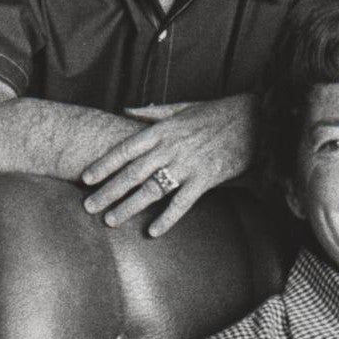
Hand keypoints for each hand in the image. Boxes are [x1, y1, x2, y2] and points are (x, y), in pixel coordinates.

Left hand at [80, 94, 258, 234]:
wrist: (253, 119)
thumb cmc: (218, 113)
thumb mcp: (183, 107)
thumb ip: (153, 112)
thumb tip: (127, 109)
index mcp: (162, 131)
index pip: (125, 149)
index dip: (104, 164)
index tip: (86, 178)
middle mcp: (170, 148)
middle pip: (132, 173)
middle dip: (108, 190)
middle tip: (88, 206)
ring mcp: (187, 165)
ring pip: (151, 189)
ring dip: (129, 206)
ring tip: (110, 220)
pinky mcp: (205, 179)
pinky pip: (182, 202)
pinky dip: (167, 218)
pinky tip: (153, 231)